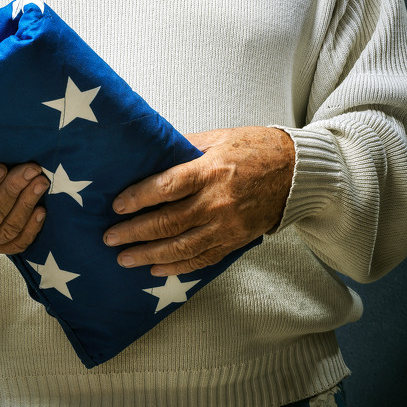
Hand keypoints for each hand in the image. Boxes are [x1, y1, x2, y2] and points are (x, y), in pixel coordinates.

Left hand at [102, 126, 294, 275]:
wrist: (297, 172)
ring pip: (181, 247)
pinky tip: (156, 269)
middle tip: (110, 238)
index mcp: (210, 170)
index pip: (167, 187)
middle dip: (135, 232)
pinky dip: (177, 267)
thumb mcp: (217, 137)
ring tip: (125, 259)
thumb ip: (184, 147)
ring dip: (149, 255)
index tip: (117, 206)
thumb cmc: (254, 148)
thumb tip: (150, 153)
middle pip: (168, 222)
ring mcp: (227, 225)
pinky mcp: (235, 240)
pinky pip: (202, 259)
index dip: (139, 197)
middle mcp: (217, 201)